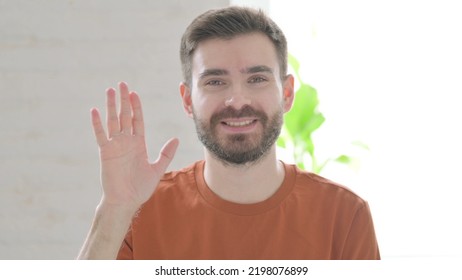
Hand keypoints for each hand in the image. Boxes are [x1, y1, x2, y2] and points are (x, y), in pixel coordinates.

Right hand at [90, 82, 178, 210]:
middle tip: (122, 84)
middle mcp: (126, 142)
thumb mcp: (157, 168)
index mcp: (137, 143)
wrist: (126, 201)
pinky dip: (98, 124)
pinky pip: (101, 135)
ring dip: (111, 106)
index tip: (134, 93)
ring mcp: (115, 146)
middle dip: (124, 100)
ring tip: (110, 91)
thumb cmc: (140, 188)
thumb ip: (166, 153)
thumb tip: (175, 138)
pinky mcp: (105, 153)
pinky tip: (95, 111)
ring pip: (113, 121)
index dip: (136, 106)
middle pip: (124, 116)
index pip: (137, 120)